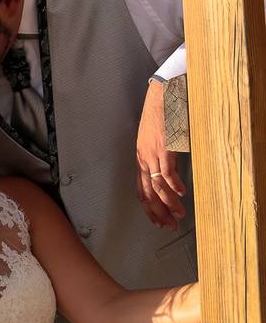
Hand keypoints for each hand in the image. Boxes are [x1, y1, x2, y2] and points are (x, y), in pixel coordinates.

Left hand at [135, 79, 186, 229]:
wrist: (160, 96)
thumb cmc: (159, 118)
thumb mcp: (155, 142)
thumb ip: (159, 158)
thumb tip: (168, 175)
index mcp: (140, 159)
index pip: (141, 190)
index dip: (149, 208)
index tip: (158, 221)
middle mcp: (143, 159)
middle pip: (147, 193)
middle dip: (158, 212)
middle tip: (169, 225)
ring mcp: (152, 154)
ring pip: (157, 186)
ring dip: (169, 203)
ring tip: (179, 214)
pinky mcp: (163, 148)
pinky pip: (167, 172)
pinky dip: (174, 185)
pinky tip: (182, 193)